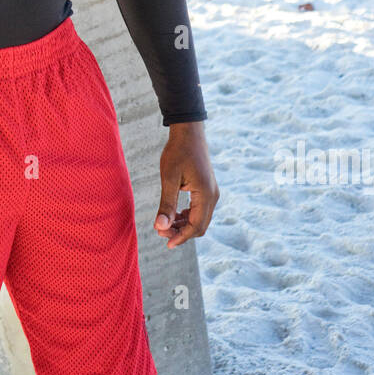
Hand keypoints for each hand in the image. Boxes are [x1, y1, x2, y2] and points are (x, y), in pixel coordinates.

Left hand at [154, 121, 219, 248]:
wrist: (188, 132)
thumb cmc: (177, 152)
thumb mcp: (169, 178)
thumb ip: (166, 204)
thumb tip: (160, 227)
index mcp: (206, 195)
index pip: (196, 226)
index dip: (181, 237)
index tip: (165, 243)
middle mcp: (213, 196)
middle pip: (200, 226)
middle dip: (181, 232)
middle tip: (160, 231)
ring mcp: (212, 192)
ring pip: (200, 219)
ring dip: (184, 225)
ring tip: (164, 224)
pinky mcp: (207, 188)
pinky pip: (200, 210)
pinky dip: (187, 216)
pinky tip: (174, 215)